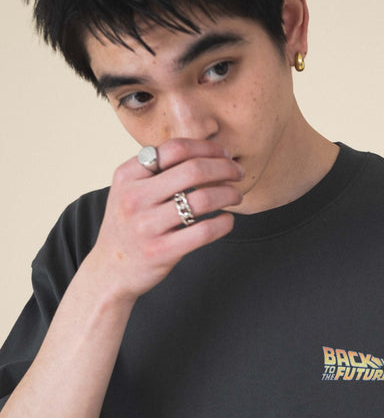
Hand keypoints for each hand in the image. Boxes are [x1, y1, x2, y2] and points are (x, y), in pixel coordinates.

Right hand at [88, 139, 242, 301]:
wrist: (111, 269)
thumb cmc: (130, 224)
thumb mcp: (130, 190)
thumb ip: (157, 170)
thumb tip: (208, 153)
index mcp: (127, 175)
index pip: (175, 149)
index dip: (207, 148)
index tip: (226, 154)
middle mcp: (134, 197)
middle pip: (193, 170)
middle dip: (225, 168)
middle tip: (239, 173)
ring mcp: (146, 226)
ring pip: (202, 199)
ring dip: (229, 194)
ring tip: (236, 196)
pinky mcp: (160, 251)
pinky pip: (203, 231)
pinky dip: (224, 223)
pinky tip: (228, 220)